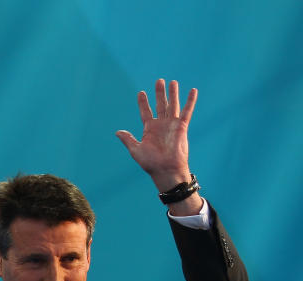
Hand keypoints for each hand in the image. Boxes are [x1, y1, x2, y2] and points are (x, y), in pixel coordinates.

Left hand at [116, 78, 200, 206]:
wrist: (166, 170)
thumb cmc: (151, 163)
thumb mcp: (136, 150)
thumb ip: (128, 139)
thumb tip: (117, 132)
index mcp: (149, 129)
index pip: (146, 112)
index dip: (143, 102)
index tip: (141, 93)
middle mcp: (161, 125)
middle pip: (160, 105)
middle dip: (159, 93)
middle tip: (159, 81)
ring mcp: (172, 125)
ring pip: (173, 105)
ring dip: (173, 94)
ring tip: (172, 82)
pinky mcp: (182, 127)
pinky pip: (187, 112)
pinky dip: (190, 101)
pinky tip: (193, 90)